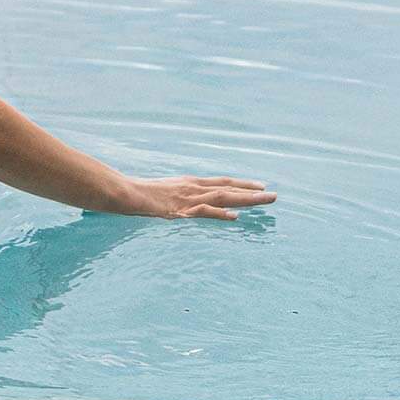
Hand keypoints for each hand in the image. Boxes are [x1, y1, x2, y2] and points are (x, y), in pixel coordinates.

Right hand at [117, 174, 275, 220]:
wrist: (125, 192)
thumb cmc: (140, 193)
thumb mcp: (164, 192)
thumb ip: (179, 197)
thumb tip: (186, 205)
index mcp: (190, 183)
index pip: (221, 182)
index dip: (241, 184)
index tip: (260, 186)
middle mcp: (193, 188)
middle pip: (228, 188)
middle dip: (252, 192)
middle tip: (274, 196)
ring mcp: (187, 198)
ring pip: (223, 197)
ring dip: (245, 199)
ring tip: (265, 200)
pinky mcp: (180, 210)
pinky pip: (203, 212)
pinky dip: (219, 214)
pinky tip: (234, 217)